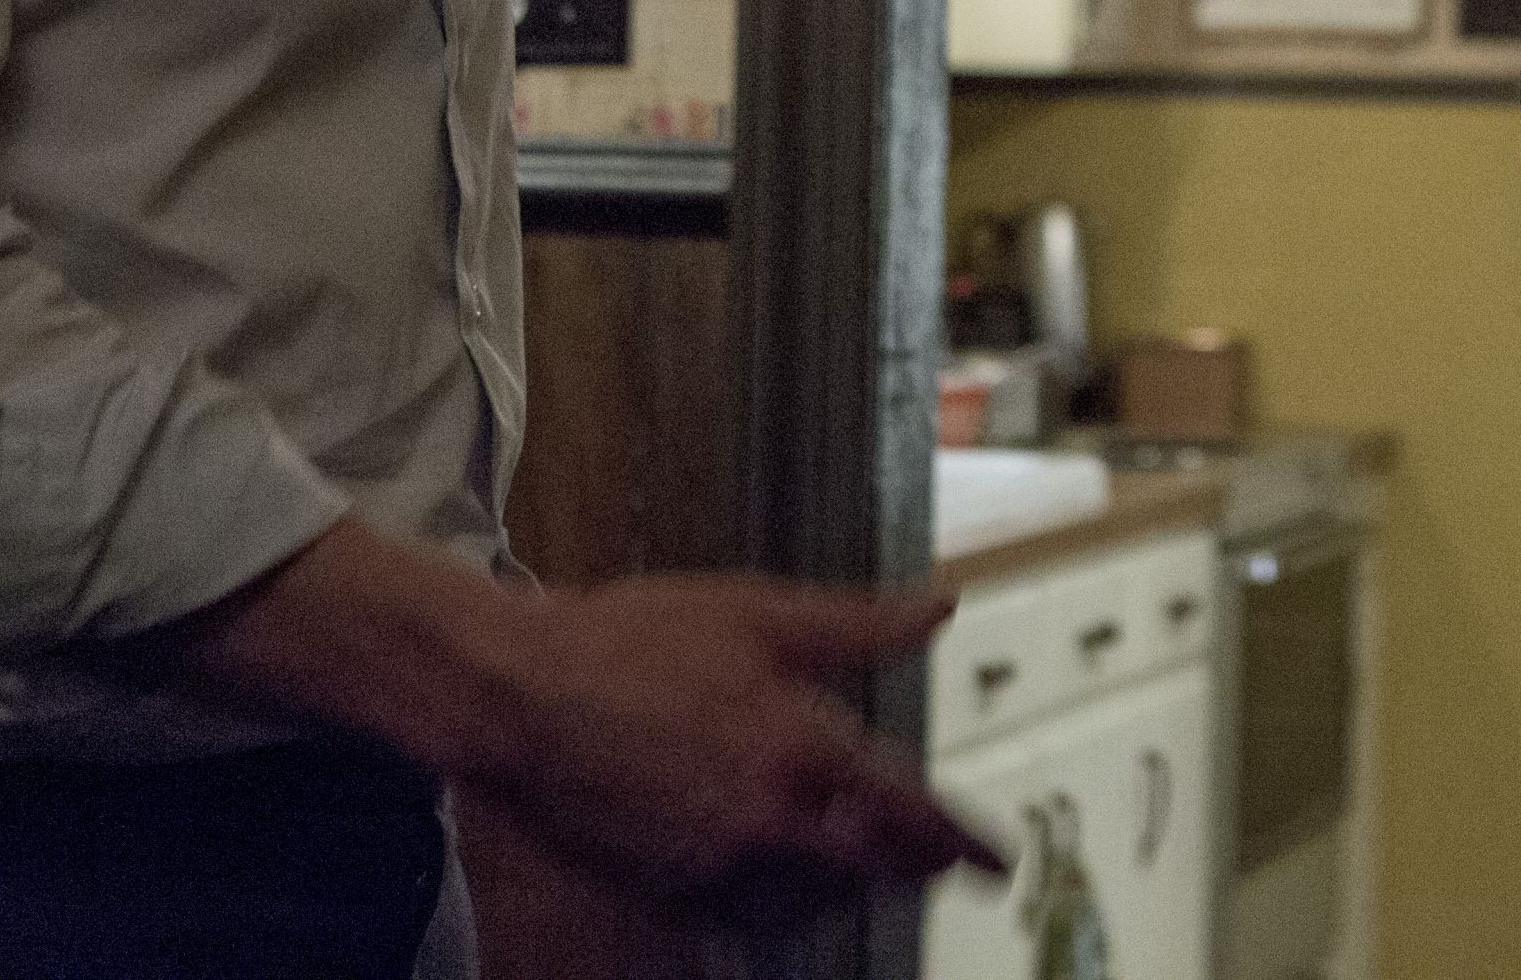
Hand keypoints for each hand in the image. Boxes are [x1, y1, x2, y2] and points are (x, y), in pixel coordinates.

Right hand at [474, 569, 1005, 926]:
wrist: (517, 697)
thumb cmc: (633, 639)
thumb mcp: (755, 610)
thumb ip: (858, 622)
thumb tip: (941, 603)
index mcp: (798, 746)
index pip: (910, 813)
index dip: (965, 843)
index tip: (1003, 864)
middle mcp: (766, 820)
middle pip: (873, 871)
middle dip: (919, 870)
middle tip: (948, 865)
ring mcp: (715, 864)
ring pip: (818, 902)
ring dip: (859, 887)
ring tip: (879, 868)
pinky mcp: (670, 889)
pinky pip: (757, 917)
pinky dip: (795, 908)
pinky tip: (799, 884)